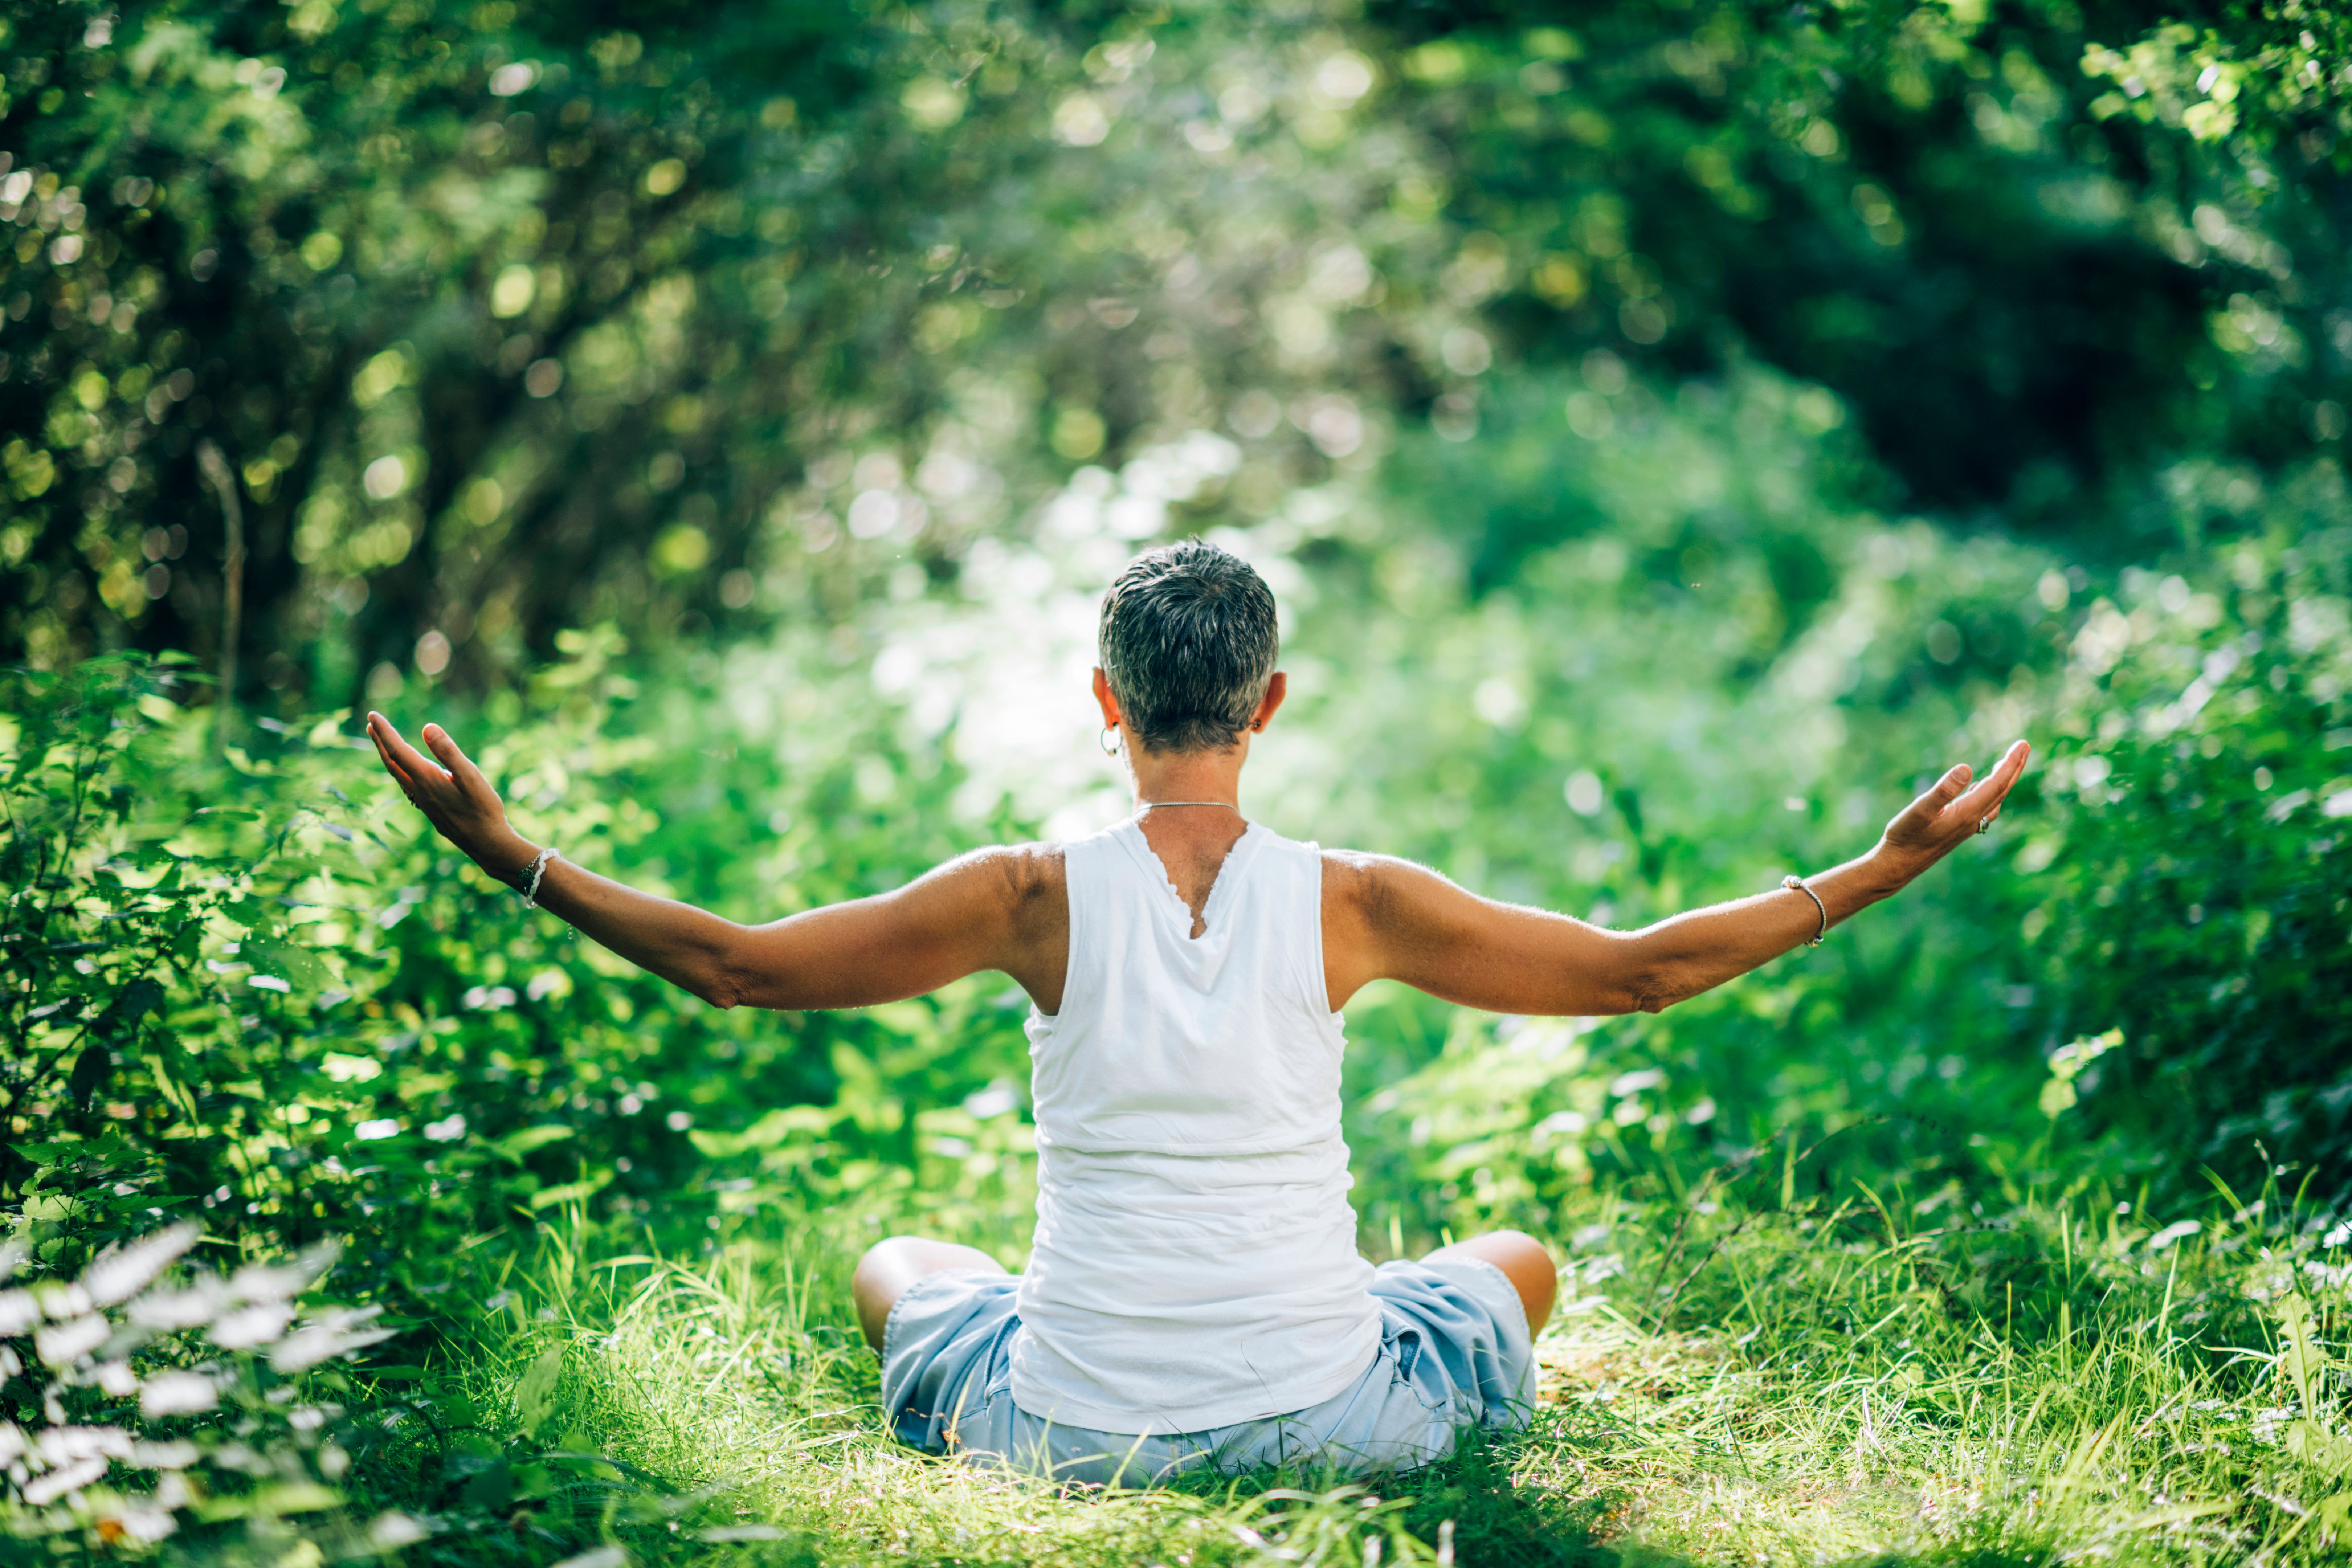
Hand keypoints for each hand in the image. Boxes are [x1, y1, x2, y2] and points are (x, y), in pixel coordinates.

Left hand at [366, 712, 534, 879]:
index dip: (384, 732)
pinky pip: (407, 785)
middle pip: (392, 763)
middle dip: (380, 742)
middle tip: (371, 723)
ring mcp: (423, 802)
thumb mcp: (471, 776)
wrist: (487, 844)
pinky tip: (406, 771)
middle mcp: (419, 791)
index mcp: (426, 779)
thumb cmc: (483, 809)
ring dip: (388, 756)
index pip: (398, 750)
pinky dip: (399, 770)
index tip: (372, 714)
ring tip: (382, 742)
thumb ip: (448, 752)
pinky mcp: (431, 809)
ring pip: (397, 775)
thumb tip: (427, 728)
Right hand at [1872, 739, 2030, 888]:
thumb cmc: (1905, 837)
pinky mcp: (1958, 829)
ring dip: (2005, 780)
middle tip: (2024, 747)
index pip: (1997, 784)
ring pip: (1995, 799)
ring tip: (2009, 765)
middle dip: (2014, 768)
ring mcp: (1966, 826)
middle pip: (2001, 790)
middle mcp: (1972, 820)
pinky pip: (1984, 807)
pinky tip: (1982, 787)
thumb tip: (1966, 768)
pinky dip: (1990, 793)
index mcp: (1967, 812)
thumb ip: (1943, 790)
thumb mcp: (1920, 809)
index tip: (2023, 744)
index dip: (2011, 763)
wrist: (1898, 865)